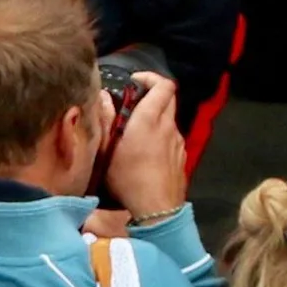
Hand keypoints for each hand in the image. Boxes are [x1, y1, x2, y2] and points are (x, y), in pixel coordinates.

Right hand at [103, 73, 187, 218]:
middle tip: (132, 103)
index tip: (134, 81)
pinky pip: (171, 136)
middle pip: (168, 98)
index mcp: (150, 120)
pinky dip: (160, 133)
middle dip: (152, 94)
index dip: (151, 78)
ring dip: (155, 116)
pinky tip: (145, 150)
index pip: (164, 86)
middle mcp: (168, 126)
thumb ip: (106, 122)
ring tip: (134, 129)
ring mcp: (178, 141)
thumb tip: (105, 97)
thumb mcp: (108, 152)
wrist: (158, 208)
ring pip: (170, 118)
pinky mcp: (181, 155)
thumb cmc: (129, 179)